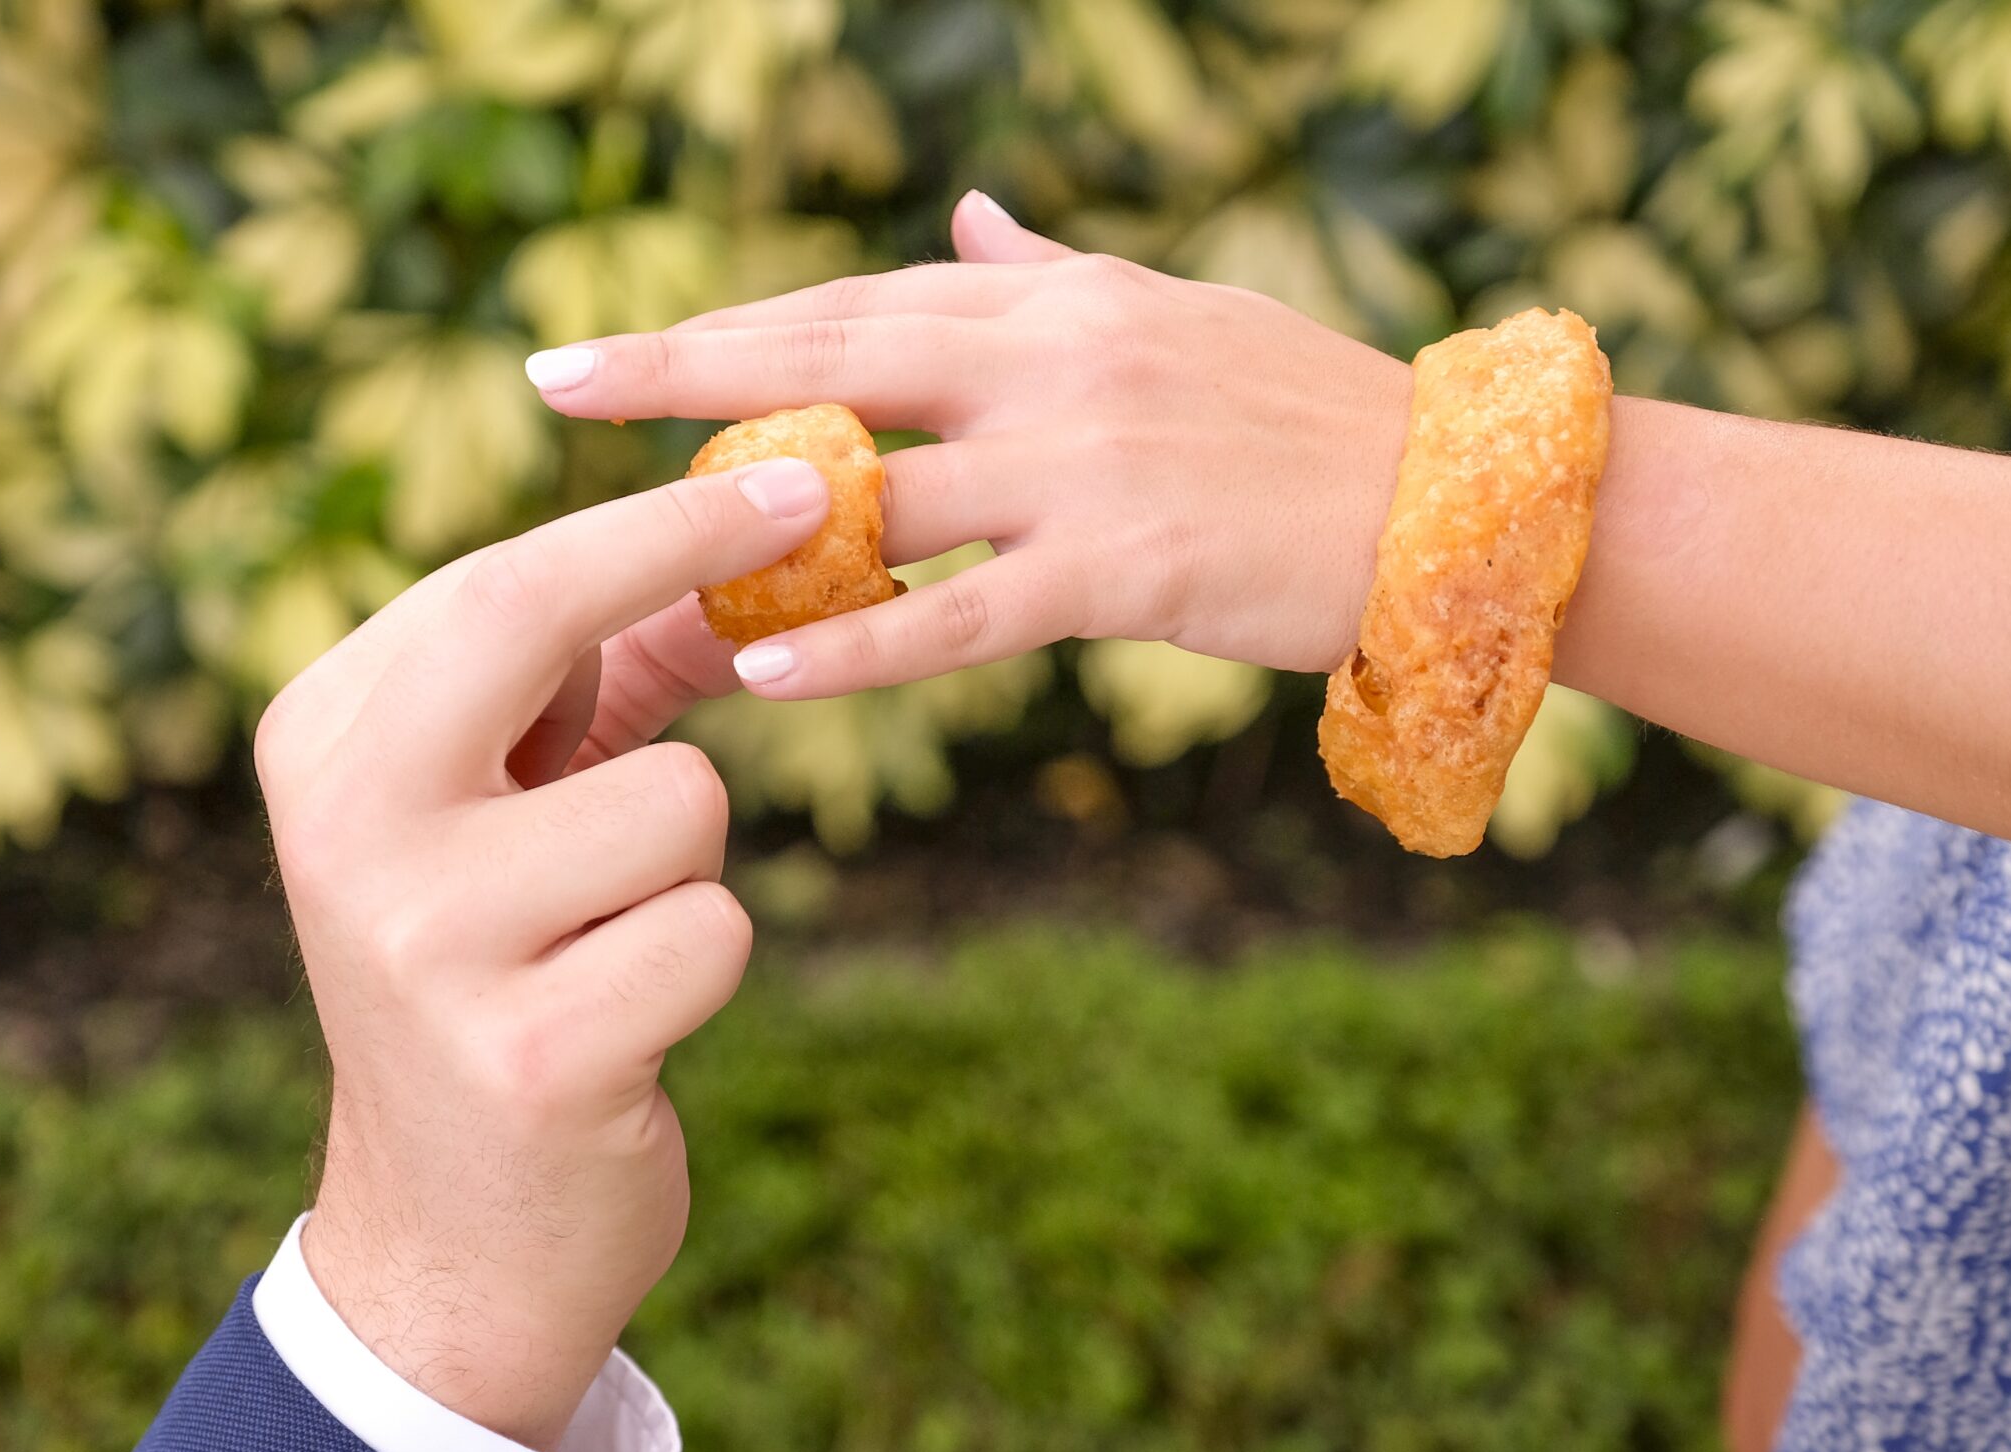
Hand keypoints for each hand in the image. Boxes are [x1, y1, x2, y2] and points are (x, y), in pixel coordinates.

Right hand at [255, 455, 831, 1451]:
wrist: (454, 1230)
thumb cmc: (500, 976)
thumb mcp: (513, 812)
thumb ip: (606, 674)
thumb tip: (756, 535)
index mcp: (320, 745)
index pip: (494, 580)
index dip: (655, 518)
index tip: (787, 470)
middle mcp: (344, 828)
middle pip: (531, 614)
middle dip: (687, 550)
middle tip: (815, 508)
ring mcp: (425, 945)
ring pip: (680, 803)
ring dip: (690, 869)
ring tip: (607, 941)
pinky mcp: (530, 1053)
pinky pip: (711, 932)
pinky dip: (703, 968)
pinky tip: (626, 1025)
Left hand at [520, 190, 1412, 694]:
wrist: (1452, 500)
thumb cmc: (1297, 407)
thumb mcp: (1165, 310)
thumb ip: (1043, 274)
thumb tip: (960, 221)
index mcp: (1051, 303)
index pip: (854, 305)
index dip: (727, 327)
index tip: (616, 347)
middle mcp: (1053, 361)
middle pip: (833, 358)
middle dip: (685, 374)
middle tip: (558, 384)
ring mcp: (1085, 462)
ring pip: (884, 489)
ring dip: (752, 525)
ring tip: (634, 562)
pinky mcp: (1124, 569)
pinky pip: (960, 613)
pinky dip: (858, 644)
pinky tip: (764, 670)